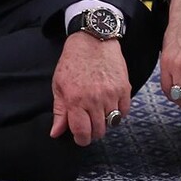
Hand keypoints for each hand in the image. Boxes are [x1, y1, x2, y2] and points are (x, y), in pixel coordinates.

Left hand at [50, 31, 131, 145]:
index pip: (82, 132)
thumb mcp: (59, 86)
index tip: (80, 137)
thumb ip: (60, 111)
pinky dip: (118, 113)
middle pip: (99, 130)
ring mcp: (112, 94)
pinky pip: (124, 111)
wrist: (94, 40)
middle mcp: (95, 100)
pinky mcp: (124, 88)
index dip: (81, 139)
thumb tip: (56, 133)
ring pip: (112, 122)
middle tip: (89, 126)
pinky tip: (110, 106)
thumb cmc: (73, 62)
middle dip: (93, 132)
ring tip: (99, 114)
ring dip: (105, 122)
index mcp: (76, 101)